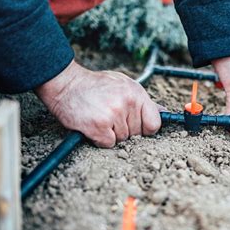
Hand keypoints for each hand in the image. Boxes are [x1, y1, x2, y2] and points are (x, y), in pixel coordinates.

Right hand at [35, 60, 160, 147]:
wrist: (66, 84)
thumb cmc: (95, 86)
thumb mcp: (123, 85)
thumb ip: (143, 101)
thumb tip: (163, 112)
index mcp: (136, 93)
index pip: (154, 124)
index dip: (145, 129)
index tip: (136, 126)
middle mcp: (127, 103)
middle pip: (137, 134)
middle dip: (125, 130)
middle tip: (109, 115)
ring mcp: (113, 115)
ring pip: (122, 140)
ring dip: (111, 134)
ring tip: (100, 117)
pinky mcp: (99, 126)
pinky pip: (108, 144)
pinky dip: (100, 139)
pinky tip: (93, 126)